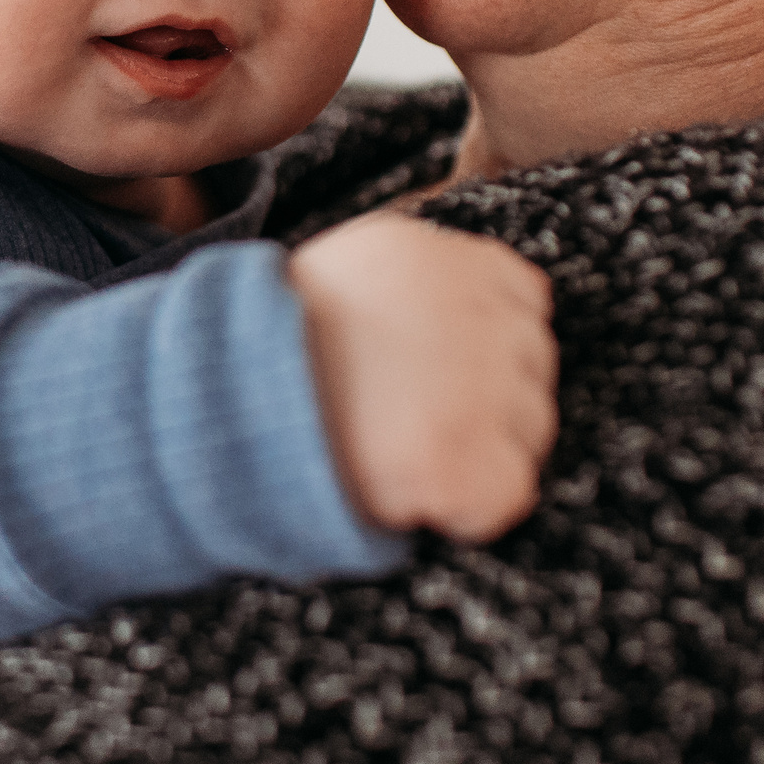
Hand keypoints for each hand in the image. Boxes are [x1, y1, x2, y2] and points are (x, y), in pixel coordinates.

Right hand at [288, 212, 557, 542]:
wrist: (229, 397)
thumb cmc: (287, 334)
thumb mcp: (363, 258)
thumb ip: (432, 266)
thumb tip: (502, 292)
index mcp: (457, 260)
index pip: (526, 300)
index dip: (486, 339)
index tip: (438, 364)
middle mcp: (482, 316)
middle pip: (534, 365)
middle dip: (489, 392)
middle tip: (412, 410)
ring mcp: (480, 391)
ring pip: (529, 430)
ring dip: (483, 447)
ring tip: (403, 444)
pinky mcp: (467, 464)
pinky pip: (508, 494)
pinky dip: (469, 505)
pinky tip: (415, 486)